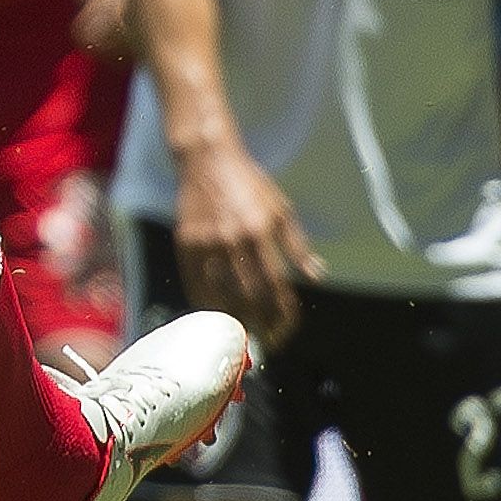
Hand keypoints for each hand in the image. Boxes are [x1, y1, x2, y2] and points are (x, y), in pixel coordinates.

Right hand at [173, 133, 320, 347]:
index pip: (275, 285)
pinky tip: (216, 315)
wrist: (207, 159)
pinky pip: (195, 284)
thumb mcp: (281, 209)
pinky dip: (206, 304)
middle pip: (248, 297)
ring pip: (220, 295)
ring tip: (245, 334)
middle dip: (261, 324)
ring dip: (234, 320)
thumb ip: (297, 246)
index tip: (287, 329)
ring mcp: (205, 242)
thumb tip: (315, 276)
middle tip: (268, 341)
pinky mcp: (185, 243)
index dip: (283, 313)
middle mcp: (232, 239)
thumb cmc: (249, 183)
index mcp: (260, 231)